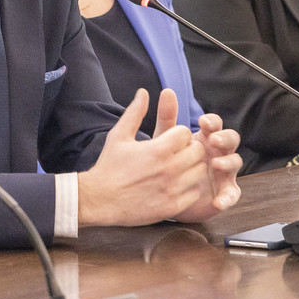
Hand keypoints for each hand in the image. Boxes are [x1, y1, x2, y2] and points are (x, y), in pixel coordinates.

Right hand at [78, 89, 206, 227]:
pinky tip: (173, 187)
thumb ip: (135, 113)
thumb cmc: (109, 166)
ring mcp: (172, 189)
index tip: (168, 142)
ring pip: (199, 171)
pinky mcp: (172, 207)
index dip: (178, 135)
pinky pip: (194, 193)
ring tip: (175, 171)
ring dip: (191, 169)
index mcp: (158, 149)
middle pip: (198, 151)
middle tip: (175, 155)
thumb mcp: (119, 136)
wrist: (99, 200)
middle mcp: (169, 168)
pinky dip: (188, 189)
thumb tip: (143, 92)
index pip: (186, 133)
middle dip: (188, 150)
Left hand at [172, 112, 241, 222]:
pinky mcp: (224, 192)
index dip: (213, 122)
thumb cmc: (166, 162)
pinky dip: (228, 197)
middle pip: (231, 139)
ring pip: (235, 162)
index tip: (203, 122)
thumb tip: (167, 91)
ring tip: (216, 164)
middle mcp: (218, 152)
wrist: (162, 193)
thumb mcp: (164, 140)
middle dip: (225, 138)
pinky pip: (232, 194)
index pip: (215, 124)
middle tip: (213, 140)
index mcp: (206, 137)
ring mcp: (223, 172)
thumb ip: (167, 117)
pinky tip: (219, 201)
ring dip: (228, 162)